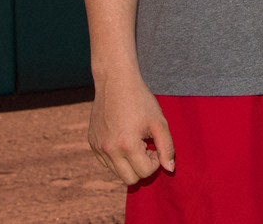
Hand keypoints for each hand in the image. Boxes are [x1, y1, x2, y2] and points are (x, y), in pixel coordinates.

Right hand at [89, 69, 174, 184]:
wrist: (116, 82)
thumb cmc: (141, 101)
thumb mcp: (159, 122)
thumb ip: (167, 147)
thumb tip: (170, 169)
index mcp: (127, 145)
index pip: (145, 172)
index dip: (155, 161)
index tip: (155, 144)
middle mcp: (109, 150)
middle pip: (130, 179)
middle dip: (142, 166)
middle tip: (146, 146)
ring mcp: (98, 148)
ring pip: (117, 173)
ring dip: (129, 163)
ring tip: (136, 141)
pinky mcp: (92, 144)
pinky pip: (106, 162)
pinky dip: (118, 157)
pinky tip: (124, 137)